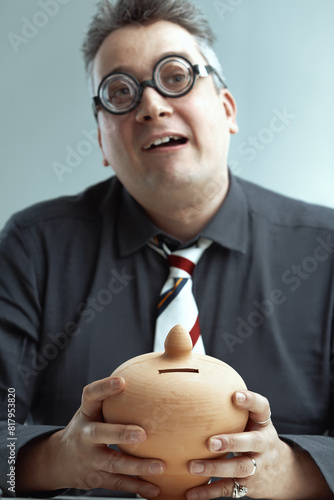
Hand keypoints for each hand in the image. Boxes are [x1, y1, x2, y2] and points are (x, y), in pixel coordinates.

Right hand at [16, 376, 164, 497]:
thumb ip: (115, 395)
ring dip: (136, 466)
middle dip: (120, 434)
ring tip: (159, 465)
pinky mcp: (96, 479)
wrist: (59, 460)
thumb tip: (156, 369)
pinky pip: (118, 484)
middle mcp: (84, 435)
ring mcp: (89, 459)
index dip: (104, 387)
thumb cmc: (89, 425)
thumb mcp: (94, 409)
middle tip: (142, 435)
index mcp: (86, 413)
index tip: (122, 381)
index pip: (90, 396)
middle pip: (99, 434)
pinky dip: (137, 488)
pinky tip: (156, 489)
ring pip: (112, 463)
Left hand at [186, 390, 331, 499]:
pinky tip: (190, 493)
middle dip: (232, 442)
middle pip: (252, 443)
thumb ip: (234, 407)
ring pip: (238, 468)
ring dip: (215, 469)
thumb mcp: (253, 420)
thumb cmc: (256, 436)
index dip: (251, 401)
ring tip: (192, 466)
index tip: (235, 395)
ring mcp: (257, 466)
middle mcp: (263, 445)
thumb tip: (198, 379)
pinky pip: (227, 489)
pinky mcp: (248, 485)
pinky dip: (208, 492)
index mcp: (263, 424)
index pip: (262, 408)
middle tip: (211, 442)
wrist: (282, 473)